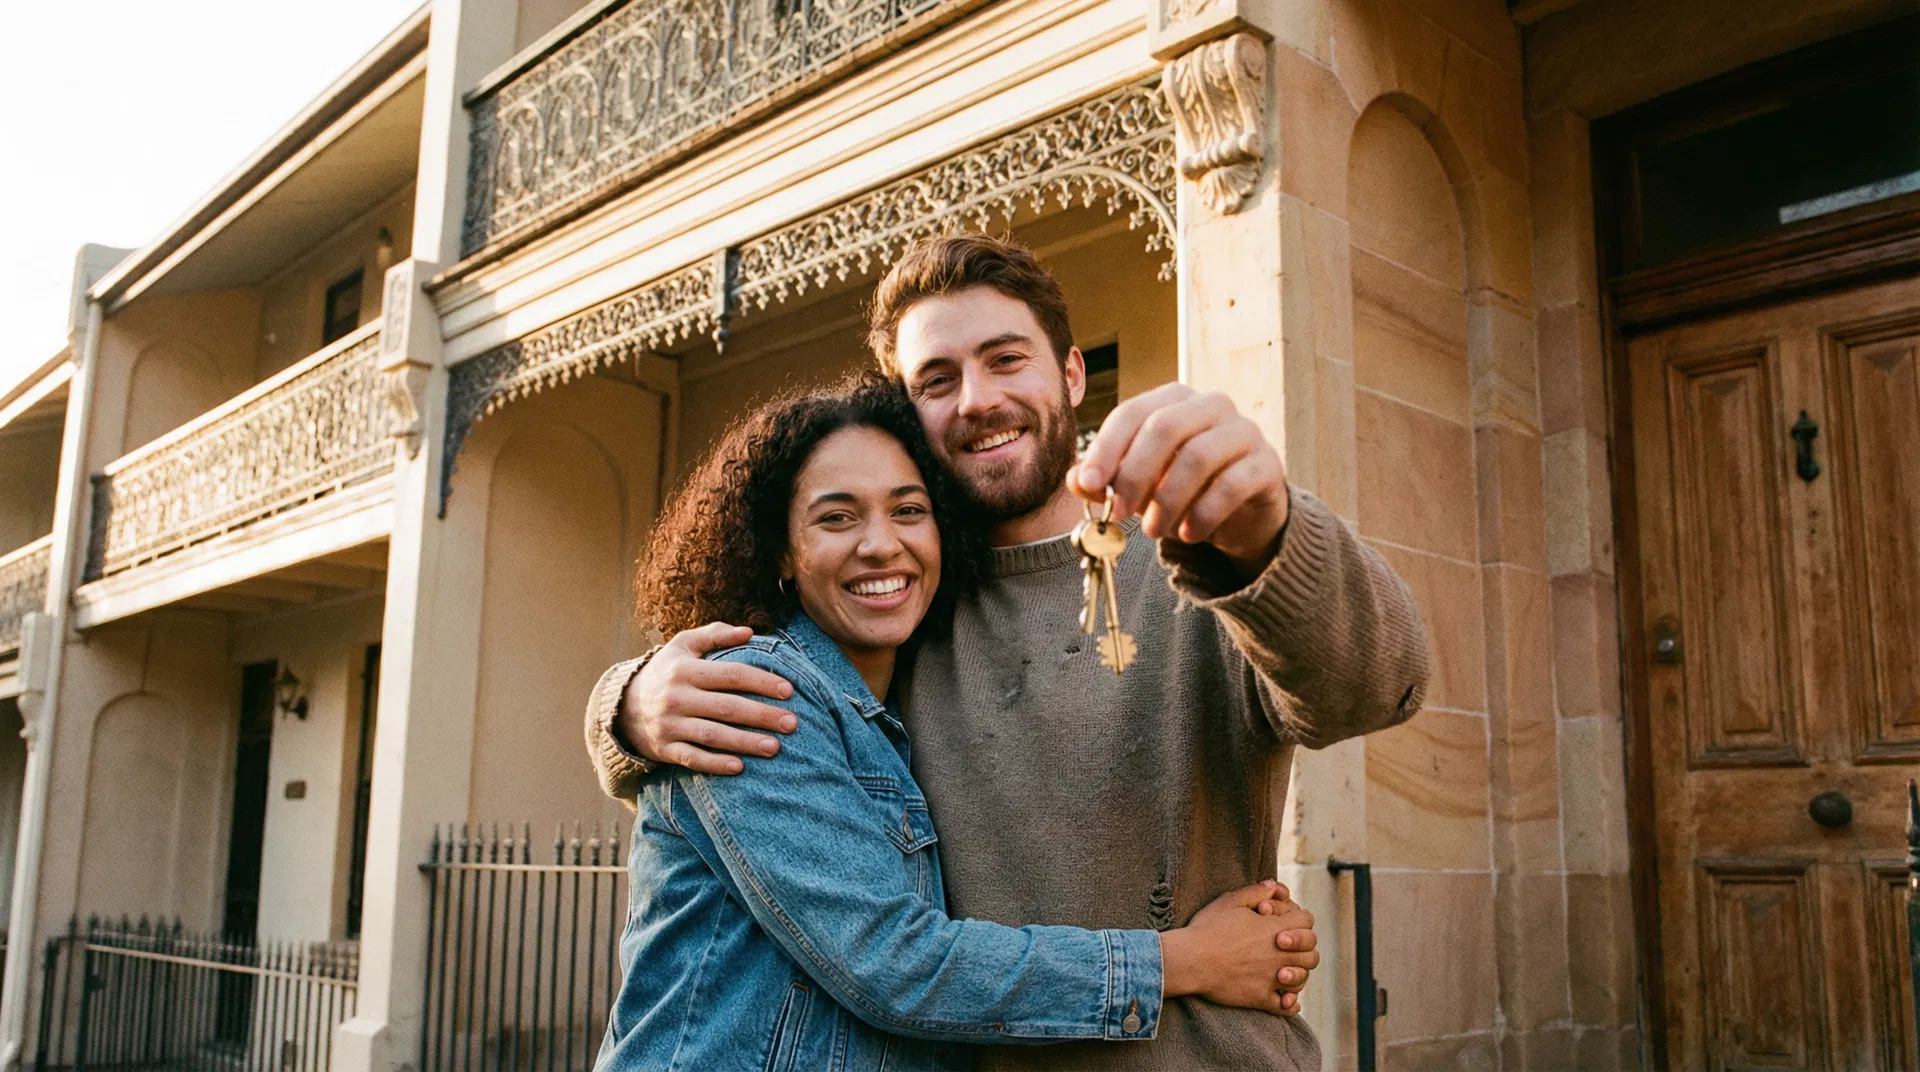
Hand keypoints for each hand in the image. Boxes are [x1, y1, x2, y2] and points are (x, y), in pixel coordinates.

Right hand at [618, 623, 796, 774]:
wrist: (622, 707)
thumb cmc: (666, 672)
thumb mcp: (683, 645)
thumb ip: (715, 635)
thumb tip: (750, 631)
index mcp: (686, 670)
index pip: (732, 674)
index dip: (762, 682)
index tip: (790, 691)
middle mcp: (677, 697)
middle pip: (727, 707)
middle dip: (762, 715)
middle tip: (793, 723)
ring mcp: (670, 725)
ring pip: (713, 735)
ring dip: (745, 742)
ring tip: (775, 747)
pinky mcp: (665, 749)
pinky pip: (692, 758)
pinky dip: (715, 764)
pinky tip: (740, 767)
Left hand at [1070, 384, 1288, 574]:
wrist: (1241, 513)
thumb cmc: (1182, 489)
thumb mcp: (1139, 485)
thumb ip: (1106, 481)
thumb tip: (1076, 480)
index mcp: (1173, 400)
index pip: (1132, 412)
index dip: (1106, 448)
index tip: (1089, 484)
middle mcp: (1211, 405)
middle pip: (1165, 427)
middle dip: (1134, 473)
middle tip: (1118, 514)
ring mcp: (1243, 431)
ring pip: (1198, 456)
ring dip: (1168, 500)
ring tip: (1153, 532)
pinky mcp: (1266, 464)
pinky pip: (1232, 484)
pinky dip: (1203, 514)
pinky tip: (1188, 534)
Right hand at [1161, 881, 1321, 1015]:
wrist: (1191, 961)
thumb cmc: (1207, 929)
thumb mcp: (1230, 901)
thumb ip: (1256, 891)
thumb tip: (1273, 886)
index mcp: (1275, 929)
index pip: (1307, 922)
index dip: (1299, 919)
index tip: (1285, 922)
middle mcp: (1279, 955)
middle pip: (1311, 954)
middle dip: (1303, 949)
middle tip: (1287, 948)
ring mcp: (1271, 978)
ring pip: (1302, 980)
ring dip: (1298, 975)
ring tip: (1284, 972)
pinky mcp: (1260, 998)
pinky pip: (1285, 1007)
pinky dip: (1289, 1004)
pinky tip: (1285, 999)